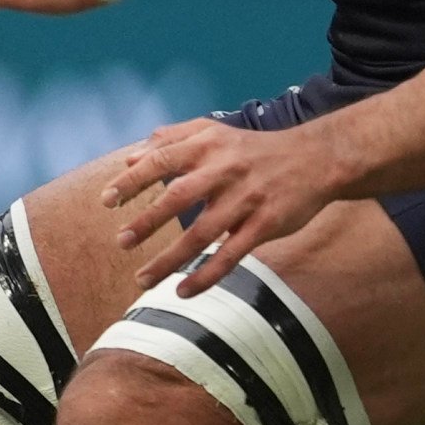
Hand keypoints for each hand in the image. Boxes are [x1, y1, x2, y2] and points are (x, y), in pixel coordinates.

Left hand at [100, 116, 345, 295]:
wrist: (318, 158)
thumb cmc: (254, 149)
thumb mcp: (214, 133)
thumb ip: (171, 140)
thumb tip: (129, 158)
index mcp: (207, 147)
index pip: (161, 161)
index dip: (132, 181)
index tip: (107, 201)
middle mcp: (225, 171)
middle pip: (178, 197)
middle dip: (147, 221)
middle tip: (121, 241)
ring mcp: (246, 200)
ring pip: (202, 233)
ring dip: (169, 259)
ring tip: (141, 278)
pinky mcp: (265, 224)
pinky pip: (231, 255)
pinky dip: (206, 275)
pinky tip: (183, 292)